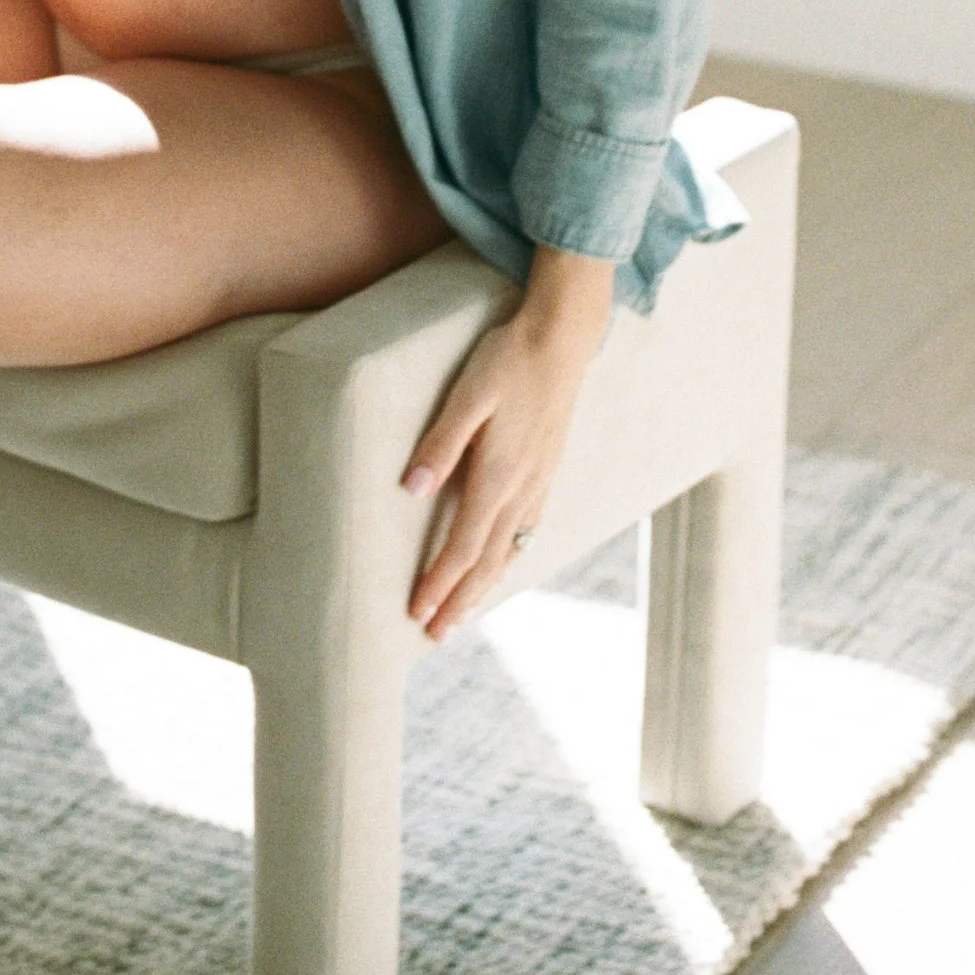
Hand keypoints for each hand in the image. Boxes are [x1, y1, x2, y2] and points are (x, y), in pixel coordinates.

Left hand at [401, 246, 614, 639]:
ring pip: (510, 550)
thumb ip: (441, 443)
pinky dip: (508, 558)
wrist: (562, 340)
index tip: (418, 613)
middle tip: (434, 634)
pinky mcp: (546, 471)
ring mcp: (539, 482)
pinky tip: (500, 563)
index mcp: (498, 474)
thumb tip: (412, 489)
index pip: (464, 545)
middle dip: (459, 600)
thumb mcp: (467, 394)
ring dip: (483, 585)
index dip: (440, 582)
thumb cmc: (508, 361)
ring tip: (462, 612)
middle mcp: (522, 488)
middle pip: (487, 561)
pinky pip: (526, 530)